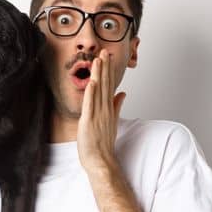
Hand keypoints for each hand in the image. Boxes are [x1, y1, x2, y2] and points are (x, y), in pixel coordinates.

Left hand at [77, 49, 126, 172]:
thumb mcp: (112, 121)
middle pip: (106, 84)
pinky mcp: (89, 121)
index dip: (108, 70)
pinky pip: (90, 105)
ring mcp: (98, 115)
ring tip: (99, 60)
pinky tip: (92, 81)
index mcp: (109, 109)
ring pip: (99, 91)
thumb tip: (122, 93)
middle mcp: (105, 109)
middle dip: (105, 67)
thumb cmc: (103, 144)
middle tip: (105, 51)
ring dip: (99, 74)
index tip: (108, 57)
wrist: (101, 160)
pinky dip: (91, 93)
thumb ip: (117, 106)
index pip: (109, 85)